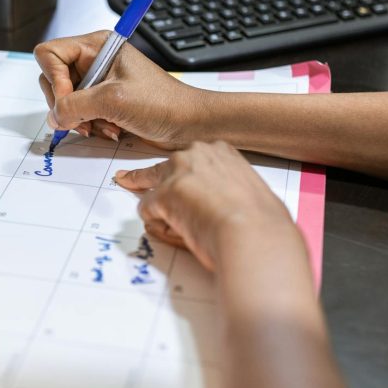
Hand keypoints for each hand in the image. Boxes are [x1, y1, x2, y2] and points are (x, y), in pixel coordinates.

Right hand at [34, 31, 210, 148]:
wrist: (188, 125)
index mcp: (97, 47)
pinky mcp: (102, 104)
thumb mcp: (114, 100)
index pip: (50, 55)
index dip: (54, 80)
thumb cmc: (163, 103)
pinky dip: (90, 127)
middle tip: (83, 119)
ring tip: (105, 125)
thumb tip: (54, 117)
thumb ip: (75, 106)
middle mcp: (94, 63)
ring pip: (64, 103)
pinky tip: (111, 130)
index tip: (68, 100)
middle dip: (66, 105)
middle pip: (52, 81)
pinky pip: (79, 117)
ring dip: (81, 120)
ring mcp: (97, 85)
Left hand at [116, 141, 302, 272]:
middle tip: (125, 179)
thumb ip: (227, 192)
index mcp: (221, 152)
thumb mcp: (249, 194)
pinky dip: (158, 225)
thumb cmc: (262, 221)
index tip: (170, 176)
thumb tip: (214, 207)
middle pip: (162, 167)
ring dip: (157, 207)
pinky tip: (178, 235)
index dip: (179, 173)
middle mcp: (196, 154)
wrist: (254, 234)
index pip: (190, 159)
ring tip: (172, 227)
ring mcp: (178, 173)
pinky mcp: (163, 194)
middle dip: (146, 178)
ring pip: (151, 188)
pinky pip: (148, 211)